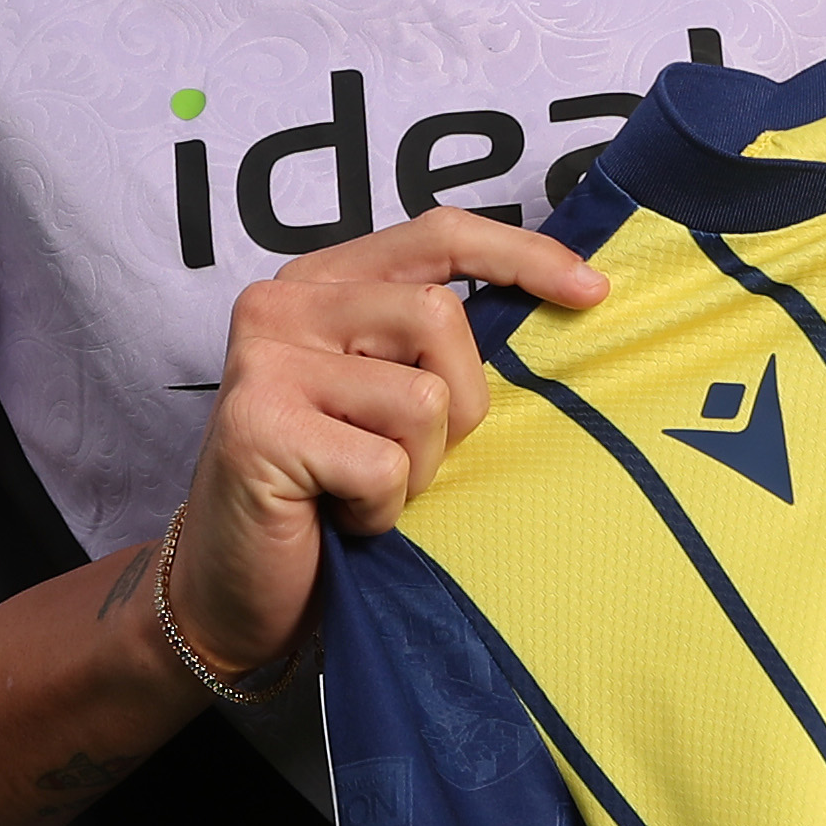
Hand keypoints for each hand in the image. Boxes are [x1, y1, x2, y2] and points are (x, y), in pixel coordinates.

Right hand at [168, 208, 606, 677]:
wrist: (233, 591)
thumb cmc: (327, 496)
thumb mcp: (386, 400)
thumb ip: (433, 346)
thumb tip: (567, 299)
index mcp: (322, 282)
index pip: (438, 234)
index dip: (521, 255)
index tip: (592, 291)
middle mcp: (282, 304)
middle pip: (439, 316)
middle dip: (458, 406)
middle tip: (409, 461)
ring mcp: (264, 360)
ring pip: (422, 397)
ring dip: (417, 468)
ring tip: (363, 491)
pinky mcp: (259, 426)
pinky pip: (385, 465)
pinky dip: (382, 510)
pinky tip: (337, 518)